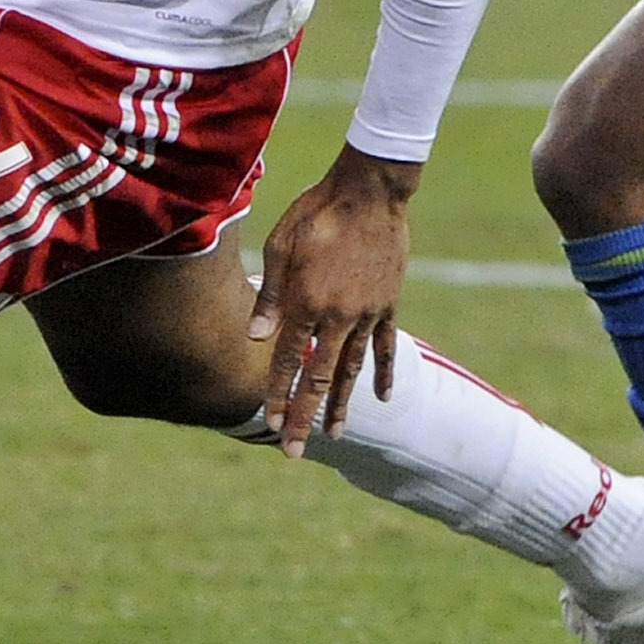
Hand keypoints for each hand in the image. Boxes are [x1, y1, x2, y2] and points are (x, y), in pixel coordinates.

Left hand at [249, 144, 416, 456]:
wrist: (370, 192)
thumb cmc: (316, 212)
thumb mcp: (281, 245)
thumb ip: (270, 295)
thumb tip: (255, 339)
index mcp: (306, 302)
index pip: (288, 360)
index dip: (278, 393)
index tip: (270, 423)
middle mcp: (337, 315)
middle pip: (318, 377)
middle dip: (304, 417)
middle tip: (294, 451)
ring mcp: (366, 312)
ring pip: (351, 369)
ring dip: (340, 404)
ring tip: (334, 434)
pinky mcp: (388, 304)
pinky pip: (385, 346)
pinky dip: (384, 373)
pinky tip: (383, 398)